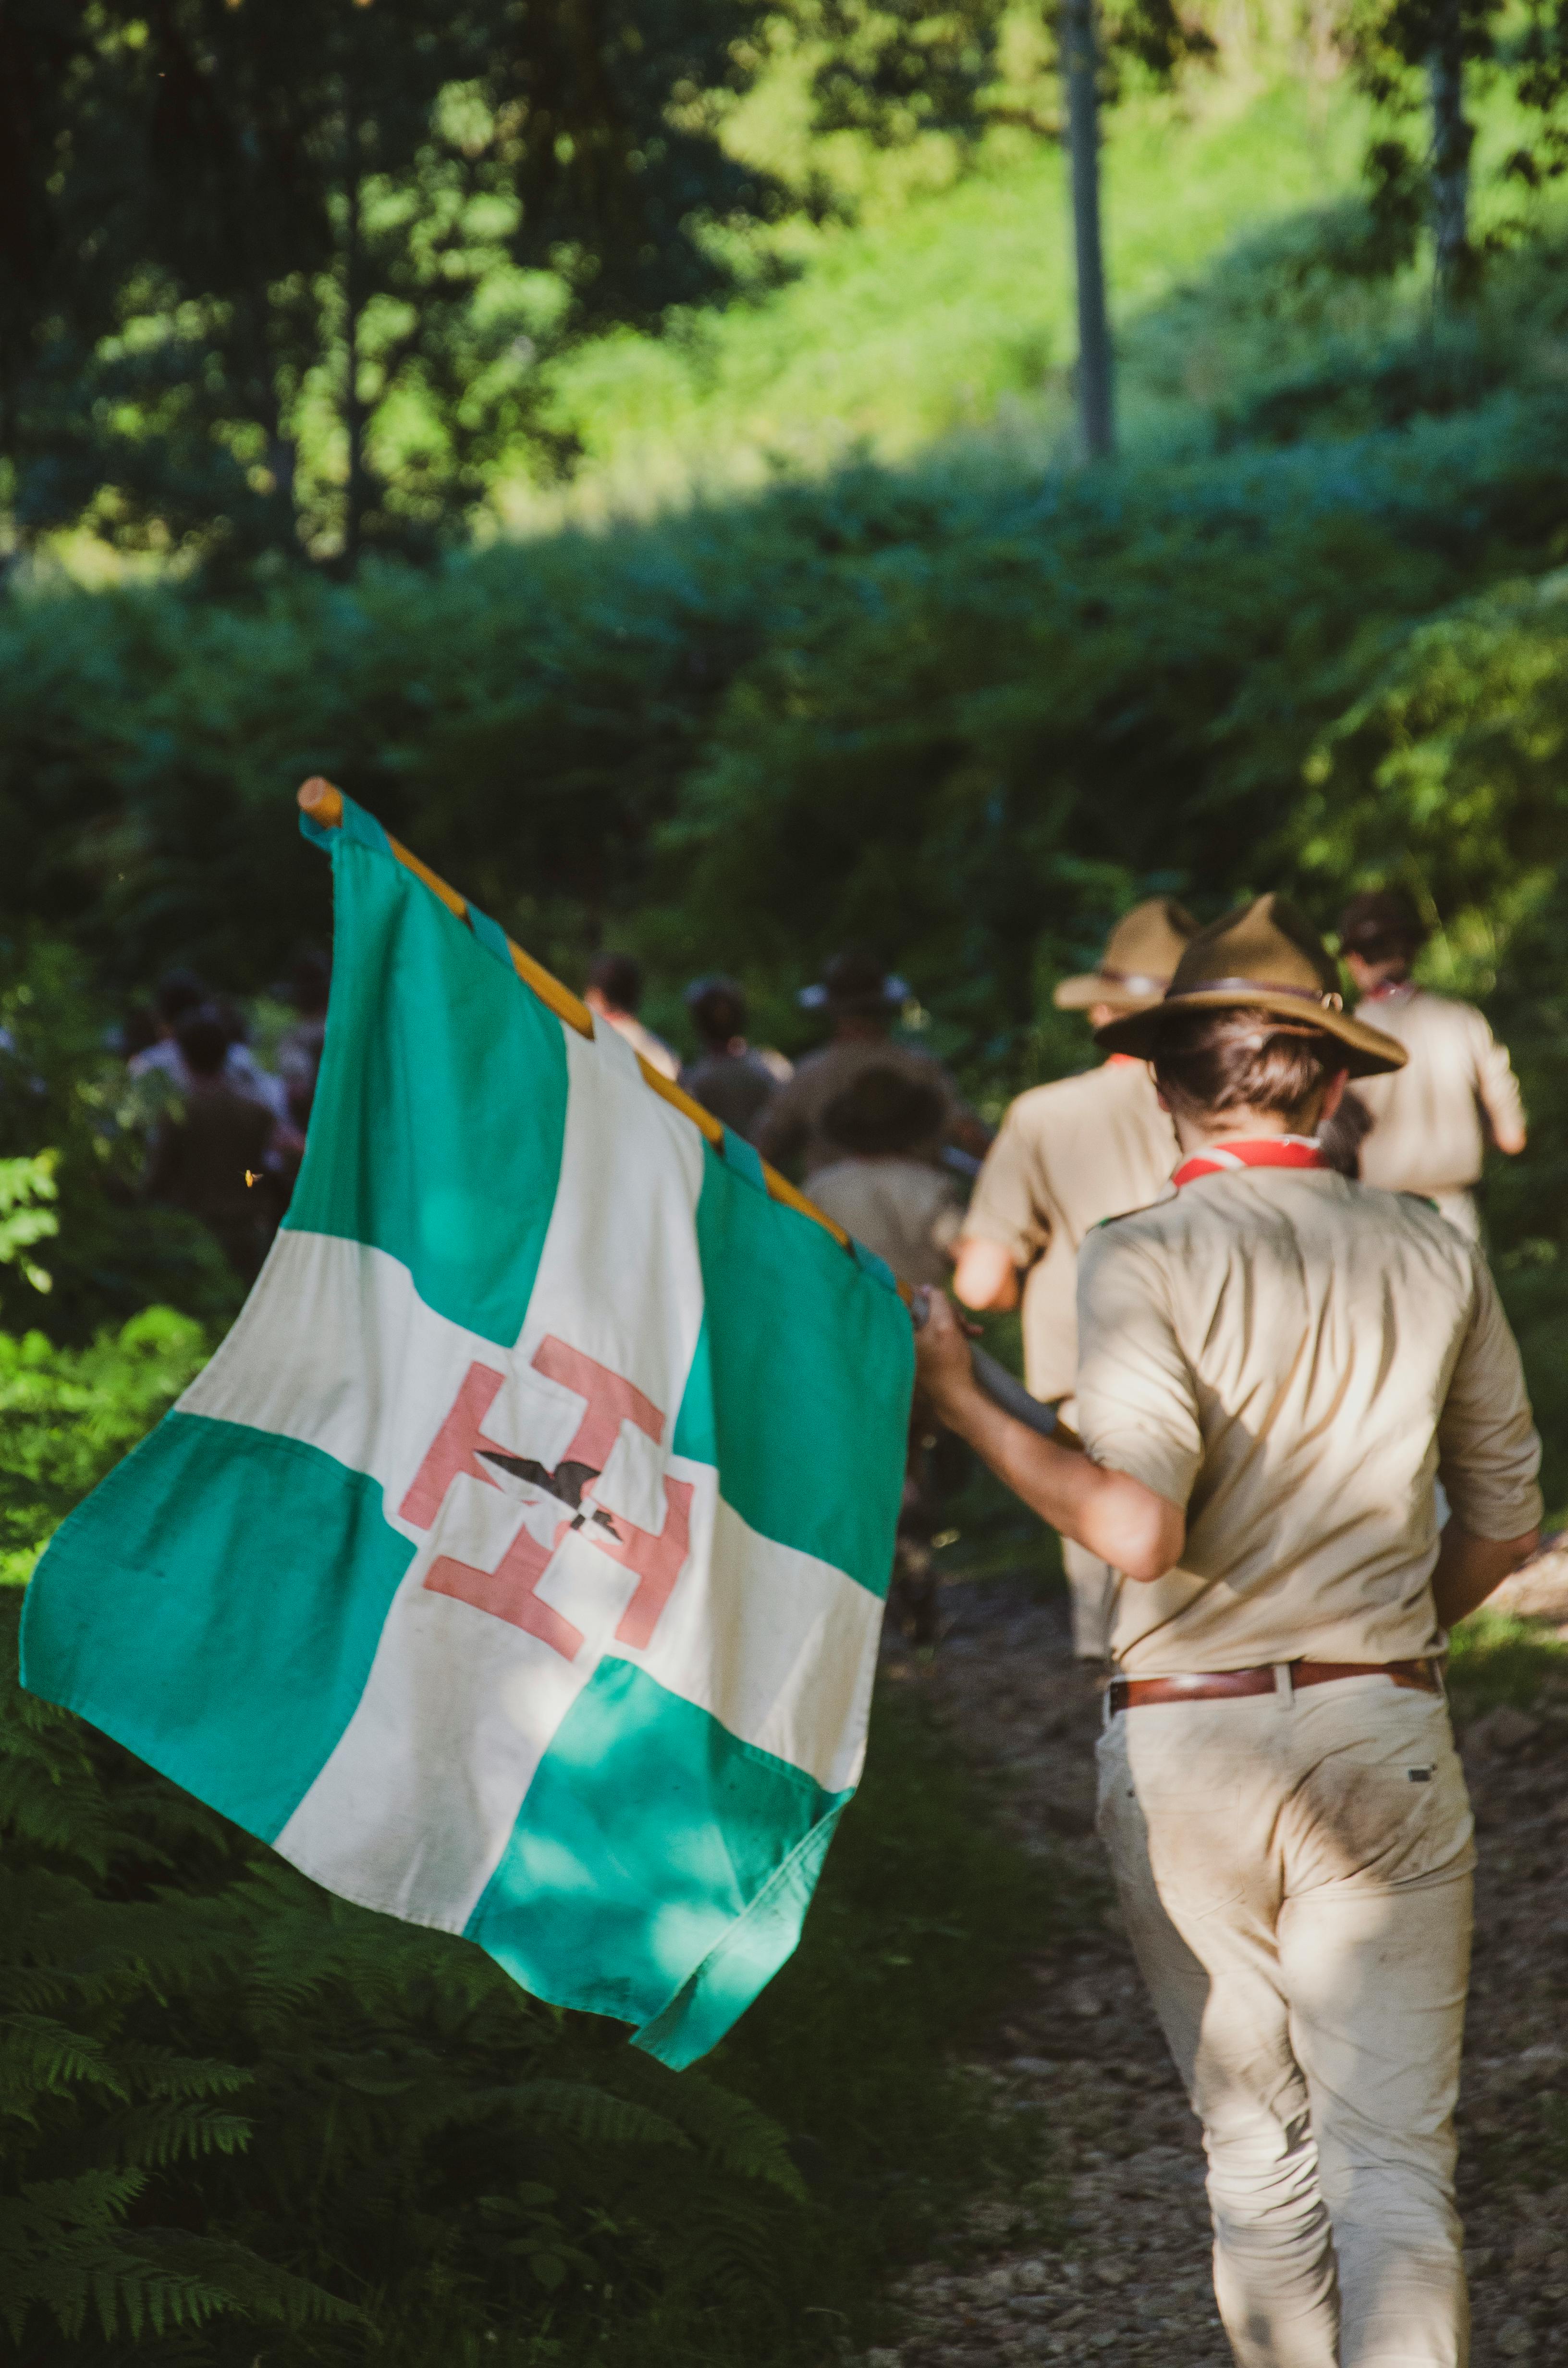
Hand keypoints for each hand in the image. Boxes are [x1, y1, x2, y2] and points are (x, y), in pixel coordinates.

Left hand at [912, 1287, 982, 1422]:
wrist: (958, 1395)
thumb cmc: (949, 1362)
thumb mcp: (945, 1325)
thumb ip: (937, 1301)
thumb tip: (928, 1288)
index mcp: (902, 1329)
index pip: (904, 1298)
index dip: (923, 1293)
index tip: (938, 1297)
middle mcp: (906, 1336)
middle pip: (925, 1307)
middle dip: (948, 1310)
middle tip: (962, 1320)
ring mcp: (917, 1343)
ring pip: (936, 1318)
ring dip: (956, 1320)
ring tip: (971, 1330)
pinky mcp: (929, 1349)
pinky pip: (941, 1330)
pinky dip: (956, 1330)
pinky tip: (973, 1334)